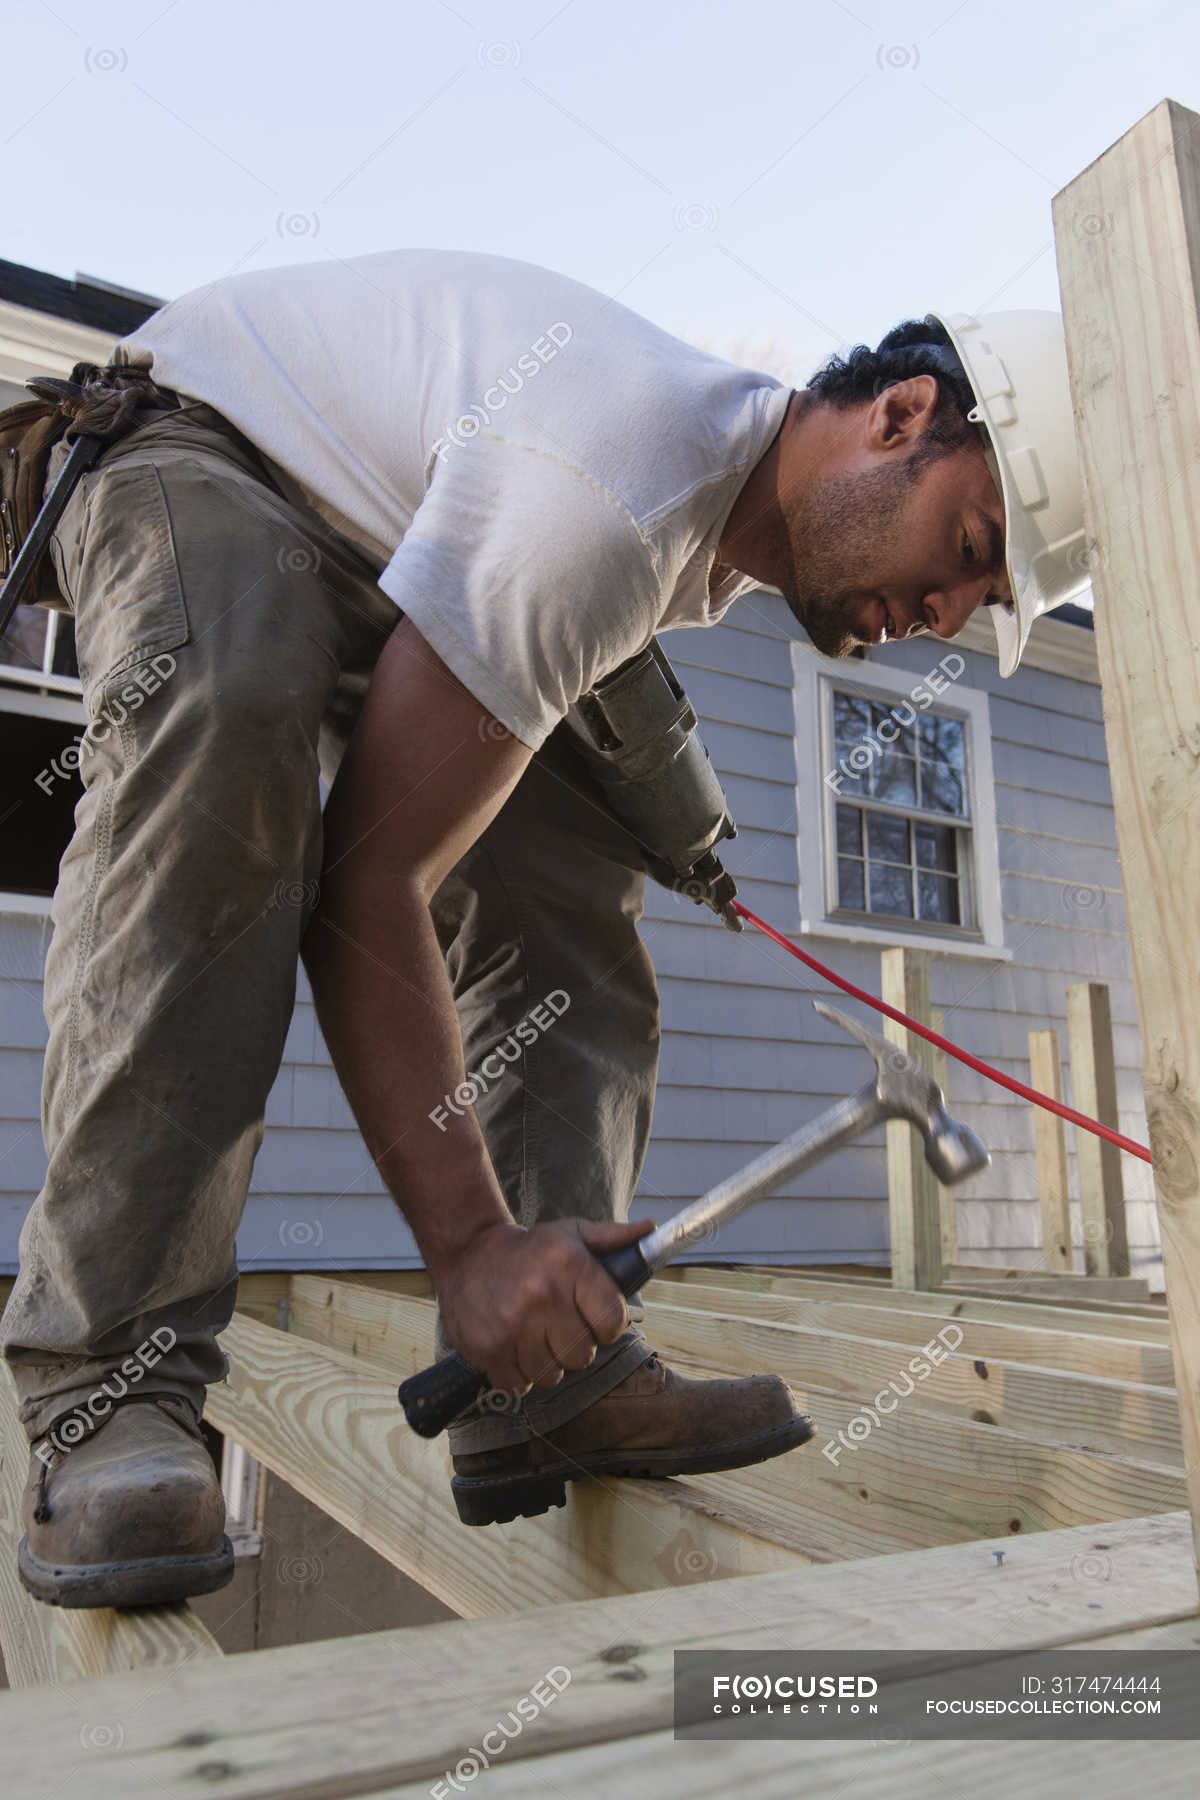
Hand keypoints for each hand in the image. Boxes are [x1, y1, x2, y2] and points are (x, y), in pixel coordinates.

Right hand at [433, 1216, 656, 1397]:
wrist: (467, 1253)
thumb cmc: (530, 1250)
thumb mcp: (571, 1234)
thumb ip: (613, 1238)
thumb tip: (651, 1231)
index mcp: (570, 1265)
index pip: (613, 1321)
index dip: (608, 1326)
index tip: (595, 1318)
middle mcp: (542, 1295)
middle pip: (583, 1356)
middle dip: (576, 1346)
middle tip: (559, 1326)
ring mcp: (513, 1325)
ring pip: (553, 1375)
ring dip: (548, 1363)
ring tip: (535, 1336)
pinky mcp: (489, 1349)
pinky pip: (521, 1385)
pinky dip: (521, 1375)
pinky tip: (515, 1347)